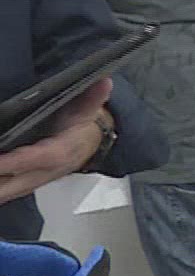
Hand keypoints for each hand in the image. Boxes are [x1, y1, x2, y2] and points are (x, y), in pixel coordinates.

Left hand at [0, 78, 109, 205]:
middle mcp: (42, 172)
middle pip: (9, 185)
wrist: (89, 146)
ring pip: (3, 193)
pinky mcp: (22, 186)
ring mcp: (30, 182)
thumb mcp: (88, 111)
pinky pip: (3, 194)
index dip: (10, 162)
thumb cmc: (82, 128)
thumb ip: (92, 98)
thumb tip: (104, 81)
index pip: (32, 159)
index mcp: (58, 153)